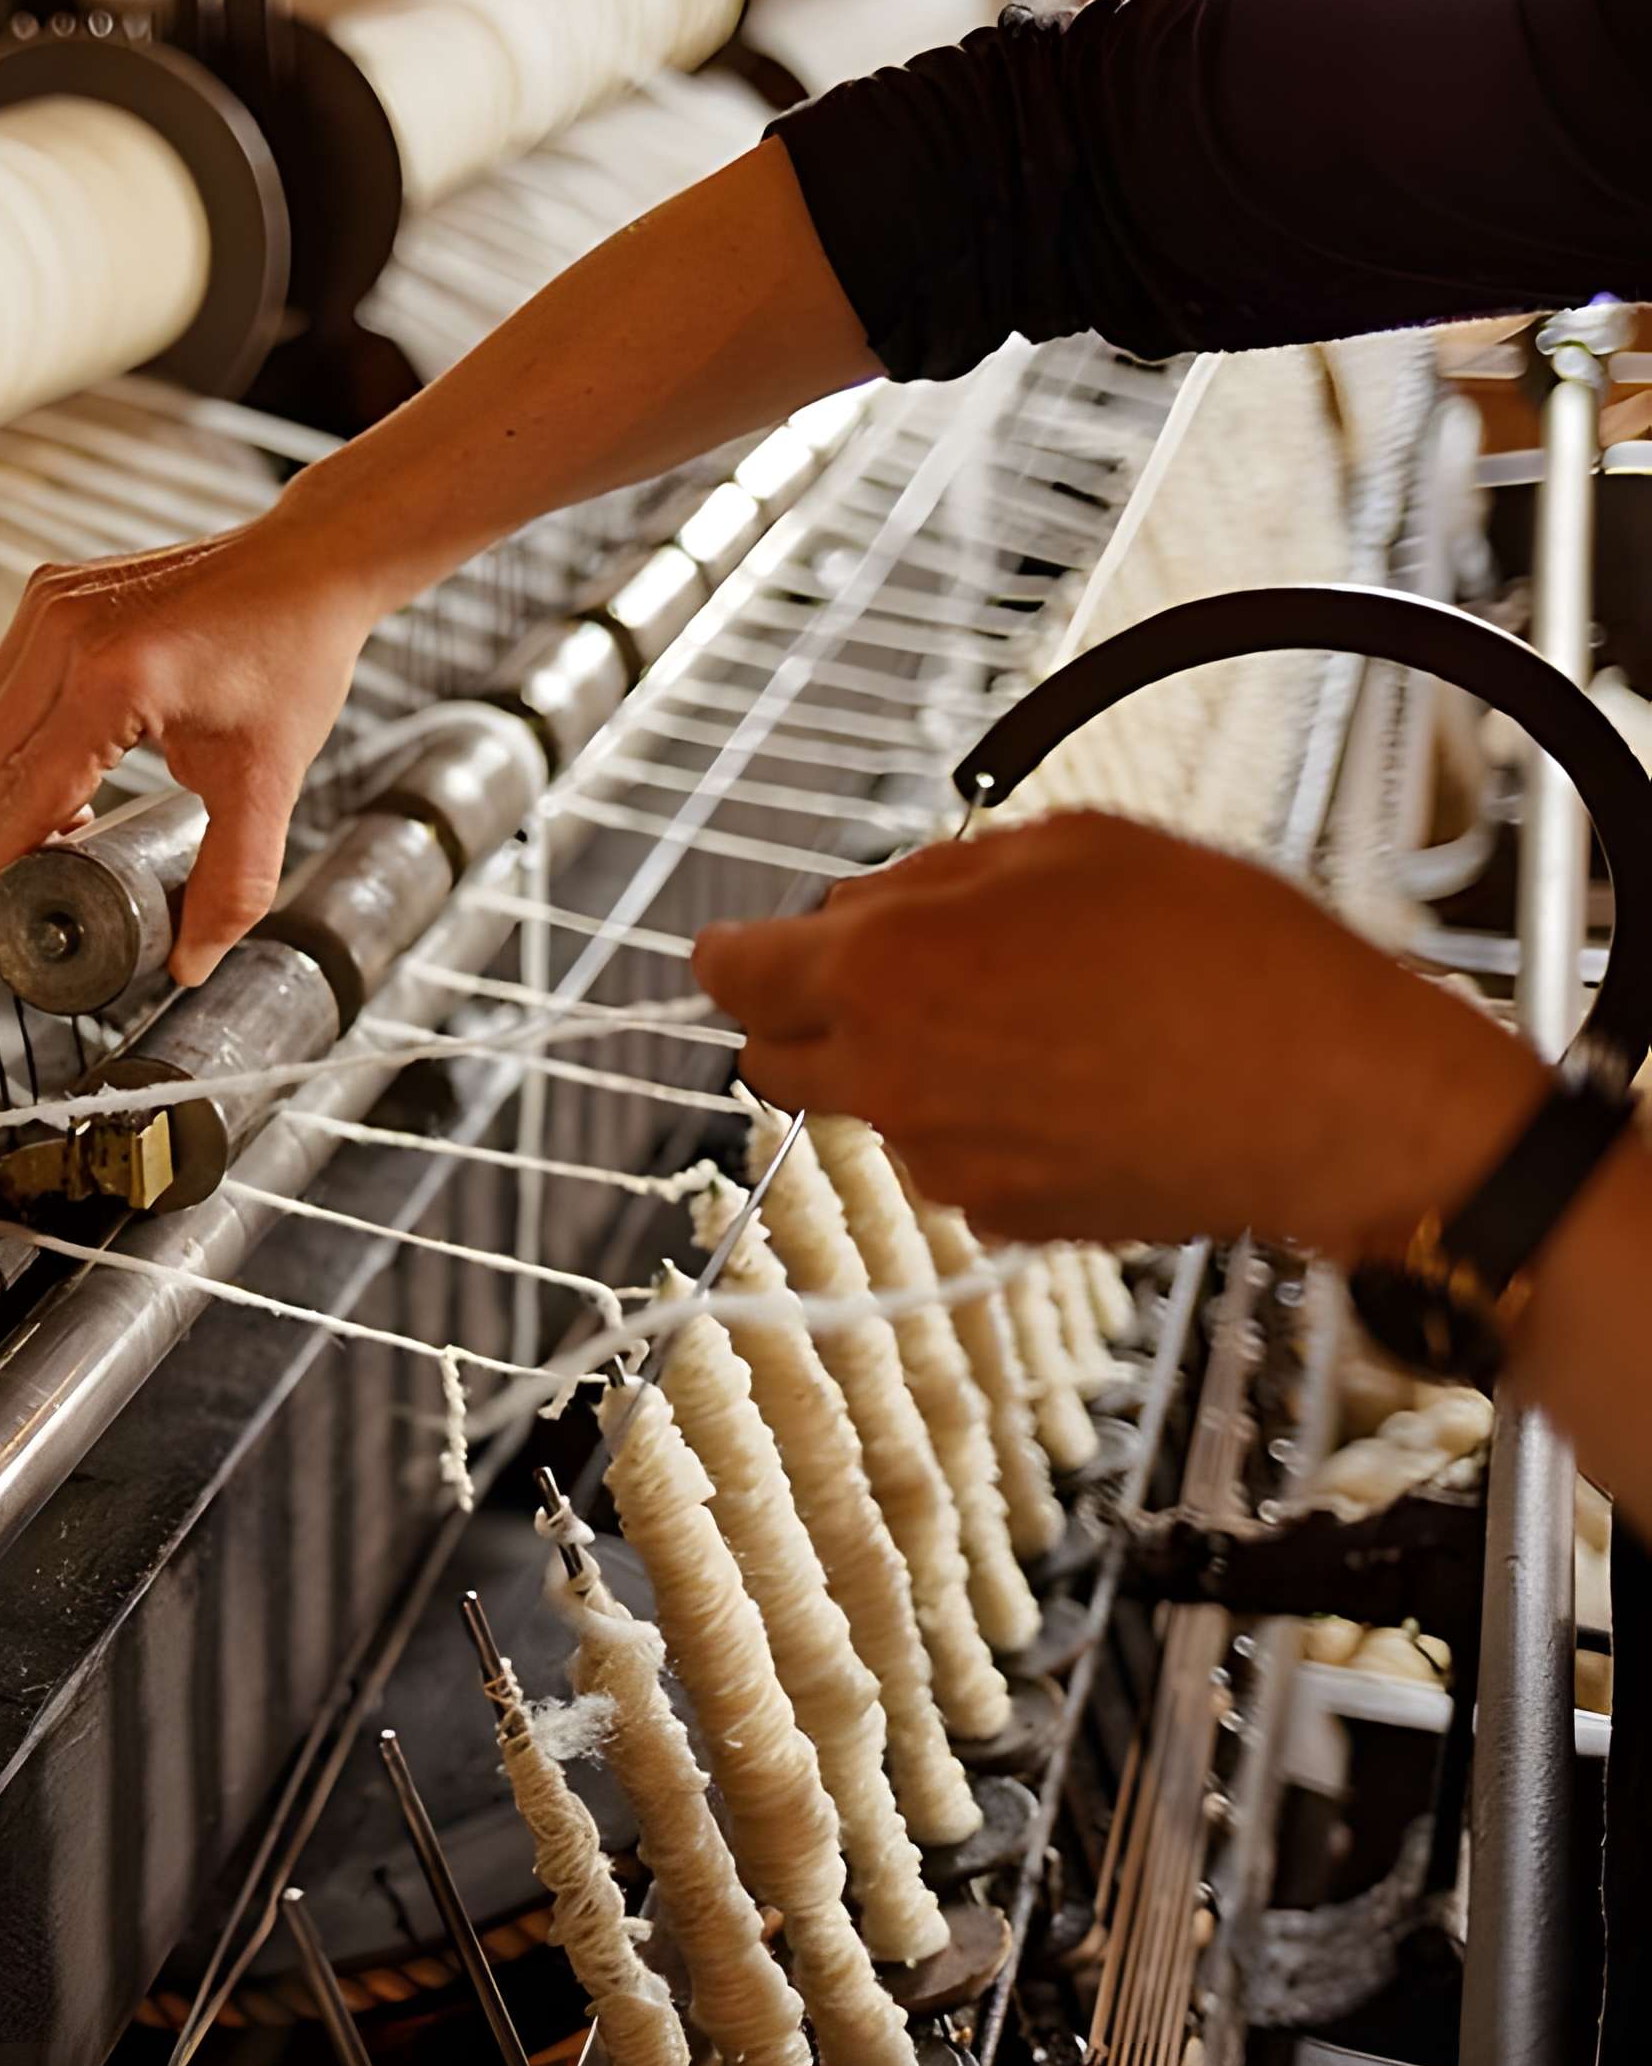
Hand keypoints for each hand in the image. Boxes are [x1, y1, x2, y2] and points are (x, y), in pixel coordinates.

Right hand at [0, 503, 385, 986]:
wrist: (308, 565)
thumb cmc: (293, 662)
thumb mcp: (268, 786)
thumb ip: (230, 885)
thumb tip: (188, 965)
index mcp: (111, 680)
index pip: (20, 797)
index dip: (7, 867)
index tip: (23, 909)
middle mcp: (63, 632)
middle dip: (6, 831)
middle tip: (57, 871)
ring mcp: (48, 604)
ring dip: (5, 786)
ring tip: (69, 822)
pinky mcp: (48, 591)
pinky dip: (17, 737)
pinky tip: (71, 765)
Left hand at [692, 810, 1549, 1257]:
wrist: (1333, 1097)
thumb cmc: (1219, 948)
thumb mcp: (1070, 847)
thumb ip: (934, 876)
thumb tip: (860, 905)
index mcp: (886, 971)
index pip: (734, 974)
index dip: (732, 954)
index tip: (740, 948)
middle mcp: (889, 1078)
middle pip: (771, 1060)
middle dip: (802, 1017)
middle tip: (881, 977)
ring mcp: (941, 1161)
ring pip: (872, 1109)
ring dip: (910, 1067)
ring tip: (1034, 1021)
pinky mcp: (1002, 1217)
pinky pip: (953, 1158)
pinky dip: (984, 1123)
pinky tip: (1078, 1086)